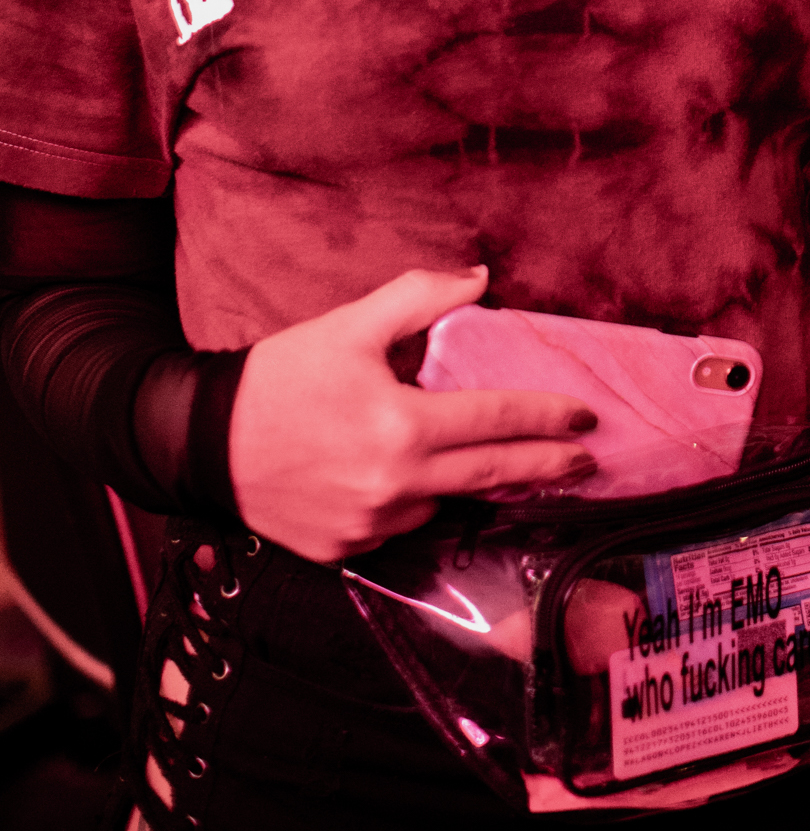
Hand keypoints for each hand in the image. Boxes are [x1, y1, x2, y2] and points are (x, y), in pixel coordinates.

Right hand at [229, 267, 596, 562]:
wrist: (202, 441)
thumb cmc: (280, 377)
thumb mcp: (351, 324)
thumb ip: (420, 298)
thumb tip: (480, 280)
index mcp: (401, 427)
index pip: (497, 422)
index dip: (548, 418)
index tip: (585, 416)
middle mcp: (394, 485)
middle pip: (493, 475)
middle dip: (547, 466)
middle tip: (586, 460)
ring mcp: (371, 526)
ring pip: (447, 501)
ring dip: (481, 483)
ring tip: (515, 464)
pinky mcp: (348, 550)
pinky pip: (405, 524)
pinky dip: (423, 500)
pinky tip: (430, 480)